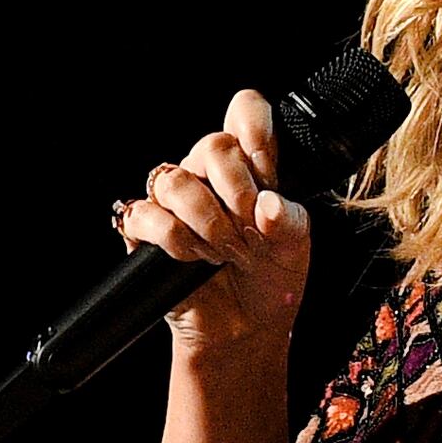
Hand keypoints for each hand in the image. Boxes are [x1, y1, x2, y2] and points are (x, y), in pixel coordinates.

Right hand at [114, 87, 316, 362]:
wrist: (245, 329)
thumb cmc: (271, 280)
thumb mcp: (295, 247)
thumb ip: (288, 219)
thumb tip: (266, 203)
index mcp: (250, 167)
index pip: (244, 112)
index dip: (253, 126)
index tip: (266, 166)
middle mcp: (209, 176)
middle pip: (211, 144)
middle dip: (236, 193)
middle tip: (250, 229)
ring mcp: (175, 201)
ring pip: (175, 180)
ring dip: (207, 221)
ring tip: (226, 251)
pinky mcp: (147, 231)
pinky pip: (146, 215)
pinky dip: (175, 239)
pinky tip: (194, 259)